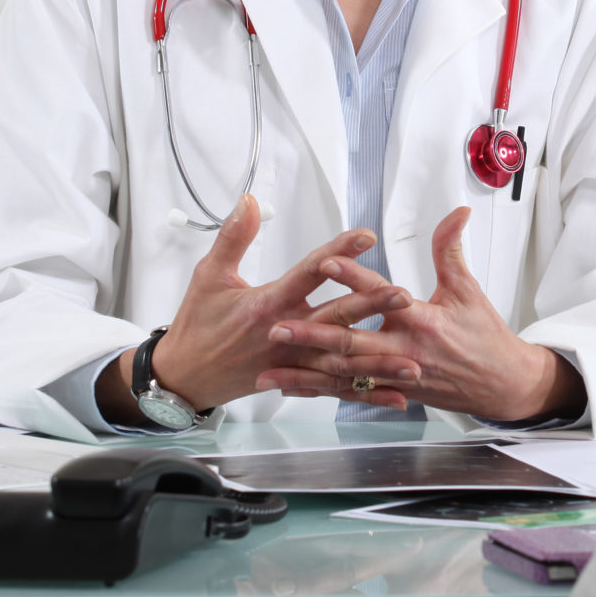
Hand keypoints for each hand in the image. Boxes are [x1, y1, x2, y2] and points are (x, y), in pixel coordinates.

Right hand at [100, 195, 418, 417]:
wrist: (182, 377)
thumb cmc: (196, 325)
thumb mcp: (208, 276)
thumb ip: (233, 237)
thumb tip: (249, 200)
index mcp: (267, 305)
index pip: (310, 272)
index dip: (339, 253)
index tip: (366, 236)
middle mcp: (285, 334)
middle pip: (336, 317)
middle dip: (372, 306)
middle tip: (404, 296)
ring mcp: (293, 362)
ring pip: (342, 360)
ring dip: (378, 360)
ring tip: (413, 358)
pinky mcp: (296, 380)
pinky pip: (336, 388)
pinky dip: (366, 393)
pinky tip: (396, 395)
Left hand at [260, 207, 584, 422]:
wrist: (500, 385)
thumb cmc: (484, 337)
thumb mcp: (467, 289)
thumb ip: (451, 250)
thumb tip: (455, 212)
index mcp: (423, 322)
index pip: (381, 296)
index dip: (353, 278)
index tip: (326, 263)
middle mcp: (405, 352)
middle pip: (352, 343)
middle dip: (313, 336)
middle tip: (278, 326)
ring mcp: (396, 377)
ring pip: (344, 376)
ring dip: (307, 373)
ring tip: (271, 368)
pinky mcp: (391, 391)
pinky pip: (349, 392)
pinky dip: (320, 391)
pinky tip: (291, 389)